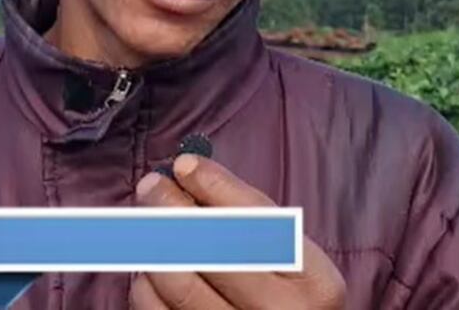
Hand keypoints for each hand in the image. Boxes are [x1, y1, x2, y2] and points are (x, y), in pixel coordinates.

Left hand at [131, 154, 344, 308]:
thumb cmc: (283, 290)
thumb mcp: (288, 254)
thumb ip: (247, 214)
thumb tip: (186, 171)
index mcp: (313, 282)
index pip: (261, 225)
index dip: (217, 188)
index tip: (185, 164)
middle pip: (214, 252)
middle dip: (173, 208)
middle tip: (152, 184)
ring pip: (178, 283)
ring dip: (156, 245)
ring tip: (150, 225)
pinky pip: (155, 308)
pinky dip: (144, 281)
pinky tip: (150, 267)